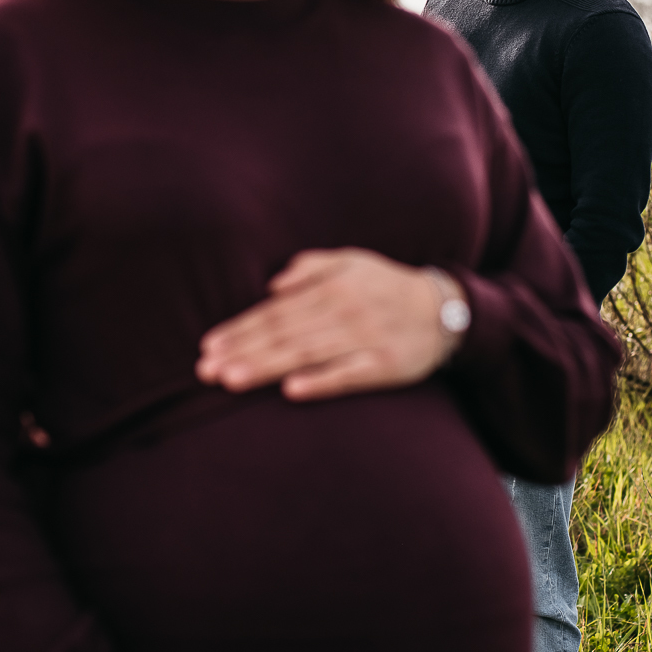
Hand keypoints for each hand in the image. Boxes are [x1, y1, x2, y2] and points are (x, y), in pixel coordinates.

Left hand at [196, 248, 465, 399]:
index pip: (275, 311)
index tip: (207, 346)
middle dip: (241, 351)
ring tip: (231, 379)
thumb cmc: (386, 287)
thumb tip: (271, 286)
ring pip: (306, 353)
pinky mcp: (385, 366)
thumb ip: (309, 267)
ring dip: (266, 367)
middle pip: (283, 333)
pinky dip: (320, 381)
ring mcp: (365, 338)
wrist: (445, 310)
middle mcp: (344, 310)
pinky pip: (348, 375)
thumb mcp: (350, 262)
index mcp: (331, 285)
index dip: (239, 329)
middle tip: (206, 369)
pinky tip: (292, 389)